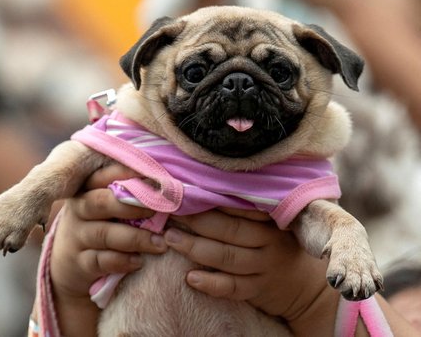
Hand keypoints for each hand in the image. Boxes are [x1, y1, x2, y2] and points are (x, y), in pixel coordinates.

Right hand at [49, 164, 167, 333]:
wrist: (70, 263)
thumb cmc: (101, 225)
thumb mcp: (108, 206)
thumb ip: (128, 194)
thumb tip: (167, 184)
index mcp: (87, 188)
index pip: (104, 175)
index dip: (127, 173)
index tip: (155, 175)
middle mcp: (79, 209)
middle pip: (101, 202)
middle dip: (132, 205)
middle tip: (158, 210)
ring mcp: (77, 237)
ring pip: (104, 234)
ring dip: (135, 238)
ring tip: (160, 243)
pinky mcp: (80, 263)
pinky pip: (101, 261)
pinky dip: (122, 261)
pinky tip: (139, 262)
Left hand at [164, 208, 337, 333]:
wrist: (305, 284)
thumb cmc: (275, 244)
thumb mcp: (268, 223)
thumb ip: (243, 209)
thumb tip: (200, 187)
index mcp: (269, 220)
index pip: (239, 206)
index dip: (211, 200)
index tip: (185, 192)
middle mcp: (268, 242)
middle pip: (230, 230)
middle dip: (198, 222)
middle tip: (171, 215)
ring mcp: (264, 267)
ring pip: (228, 258)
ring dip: (196, 249)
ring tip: (171, 239)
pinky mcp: (258, 290)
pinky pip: (233, 288)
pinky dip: (211, 283)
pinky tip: (191, 277)